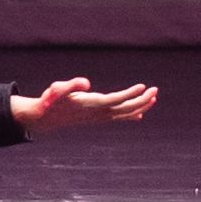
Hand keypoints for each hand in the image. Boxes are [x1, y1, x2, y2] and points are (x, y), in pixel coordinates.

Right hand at [12, 78, 157, 134]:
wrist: (45, 118)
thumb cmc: (50, 101)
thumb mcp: (57, 89)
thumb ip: (72, 85)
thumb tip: (87, 83)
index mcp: (91, 104)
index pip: (115, 100)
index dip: (130, 94)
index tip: (143, 87)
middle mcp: (97, 113)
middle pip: (124, 109)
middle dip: (140, 101)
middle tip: (155, 90)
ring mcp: (98, 117)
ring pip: (123, 114)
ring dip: (139, 106)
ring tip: (153, 98)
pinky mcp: (96, 118)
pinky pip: (117, 117)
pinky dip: (129, 115)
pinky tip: (139, 115)